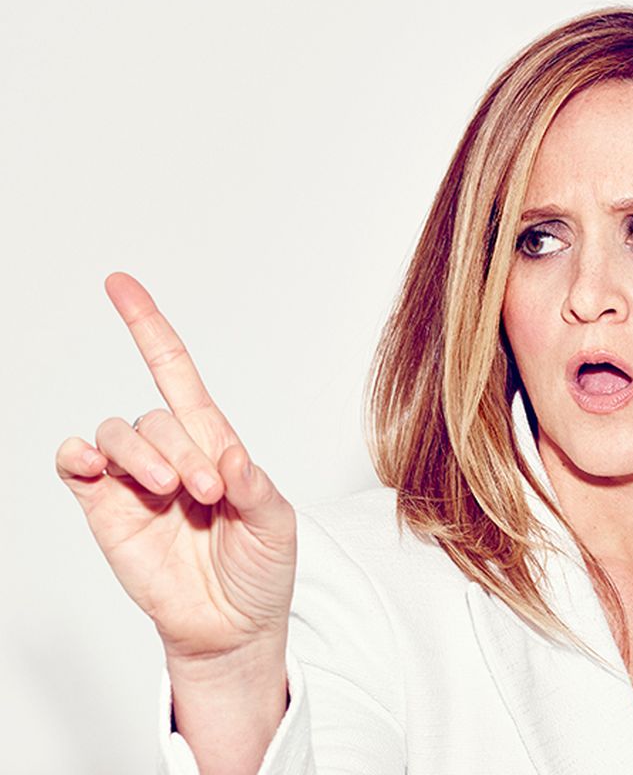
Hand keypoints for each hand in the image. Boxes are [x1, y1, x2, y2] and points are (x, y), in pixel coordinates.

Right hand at [55, 273, 296, 664]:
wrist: (233, 628)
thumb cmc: (260, 571)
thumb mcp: (277, 526)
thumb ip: (256, 489)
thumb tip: (228, 456)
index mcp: (215, 445)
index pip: (177, 375)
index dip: (149, 330)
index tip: (120, 284)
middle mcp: (171, 454)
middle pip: (157, 415)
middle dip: (183, 449)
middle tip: (208, 494)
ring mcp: (135, 482)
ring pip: (119, 433)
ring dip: (144, 454)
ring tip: (173, 494)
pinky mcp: (106, 511)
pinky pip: (76, 467)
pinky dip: (79, 456)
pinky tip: (97, 467)